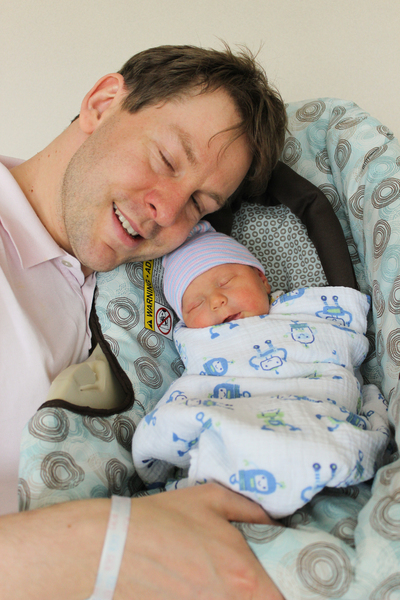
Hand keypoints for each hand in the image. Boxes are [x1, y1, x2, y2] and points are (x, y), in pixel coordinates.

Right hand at [116, 483, 284, 599]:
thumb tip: (276, 521)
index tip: (280, 582)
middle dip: (258, 593)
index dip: (288, 594)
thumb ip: (250, 510)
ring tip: (211, 577)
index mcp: (245, 577)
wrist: (108, 549)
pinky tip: (192, 586)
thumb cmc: (161, 519)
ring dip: (232, 596)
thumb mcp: (210, 499)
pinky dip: (205, 599)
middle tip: (244, 578)